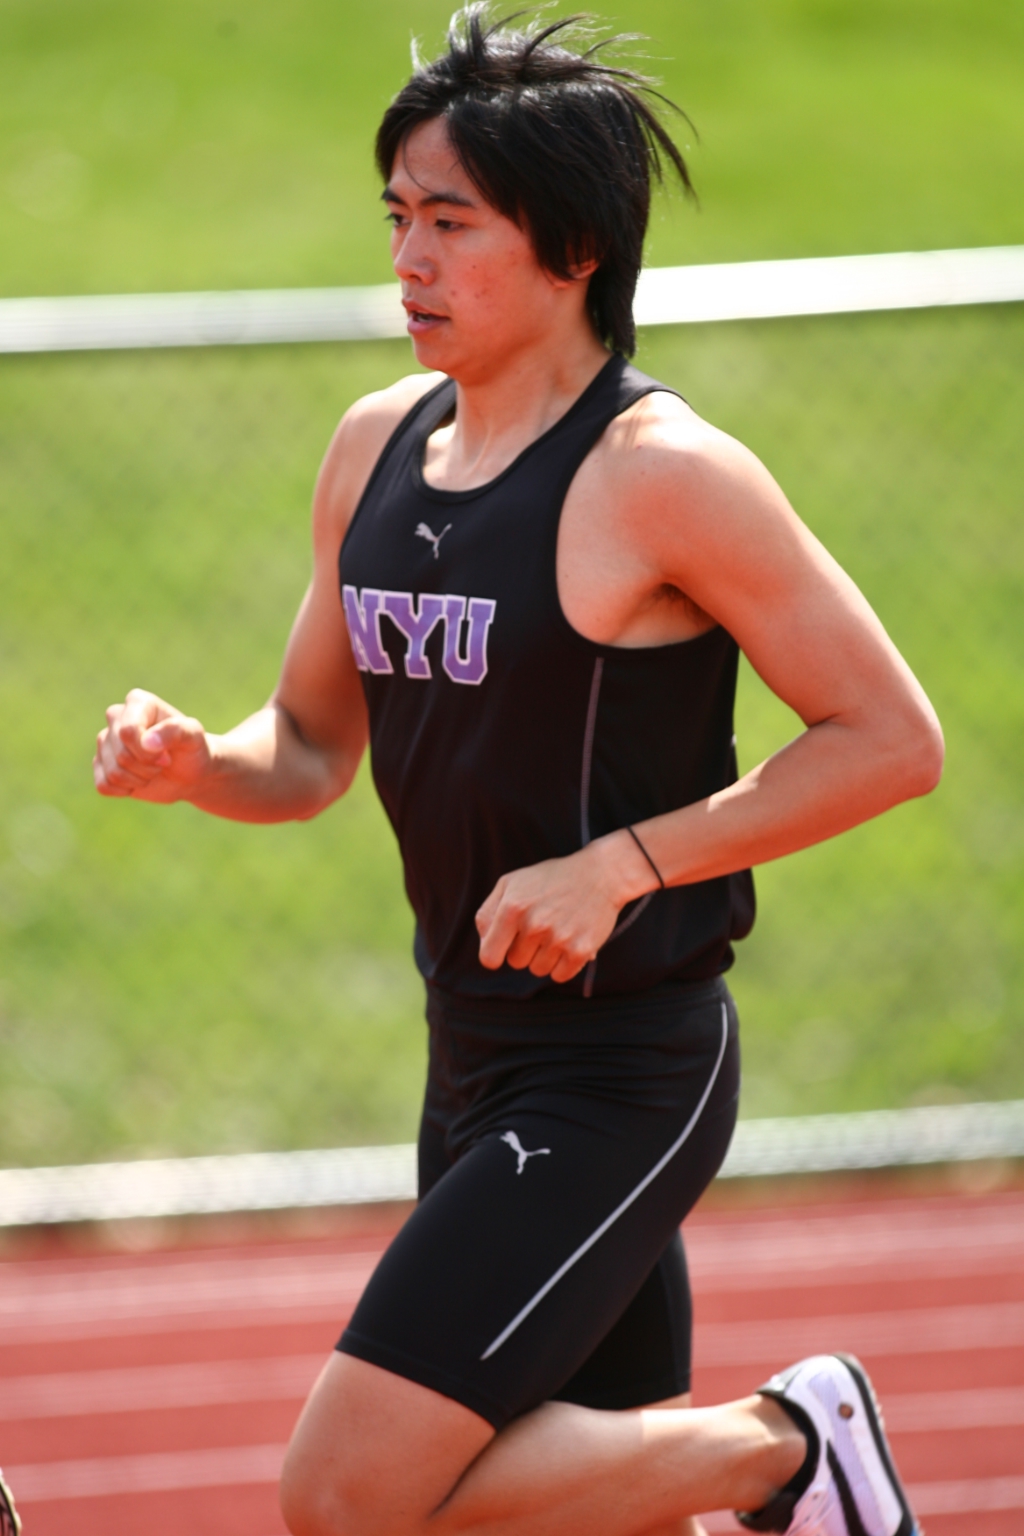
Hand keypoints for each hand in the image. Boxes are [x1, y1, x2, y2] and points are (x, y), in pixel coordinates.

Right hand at [94, 688, 211, 802]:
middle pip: (121, 754)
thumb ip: (175, 731)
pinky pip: (103, 785)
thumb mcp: (194, 737)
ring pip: (113, 772)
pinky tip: (138, 781)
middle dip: (147, 767)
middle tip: (164, 763)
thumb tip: (147, 742)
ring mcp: (106, 741)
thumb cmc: (193, 749)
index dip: (148, 752)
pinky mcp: (101, 764)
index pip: (128, 731)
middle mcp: (116, 718)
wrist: (190, 773)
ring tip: (153, 770)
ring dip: (139, 779)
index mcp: (137, 703)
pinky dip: (125, 790)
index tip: (168, 755)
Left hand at [475, 834, 651, 982]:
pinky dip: (563, 964)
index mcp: (512, 908)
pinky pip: (560, 976)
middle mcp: (534, 925)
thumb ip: (488, 912)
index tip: (504, 948)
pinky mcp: (581, 951)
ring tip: (557, 931)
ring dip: (544, 956)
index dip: (495, 954)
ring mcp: (559, 939)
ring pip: (538, 970)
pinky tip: (569, 942)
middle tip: (540, 926)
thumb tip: (484, 942)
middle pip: (516, 963)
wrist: (600, 875)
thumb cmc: (550, 879)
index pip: (489, 956)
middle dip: (524, 948)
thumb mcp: (512, 882)